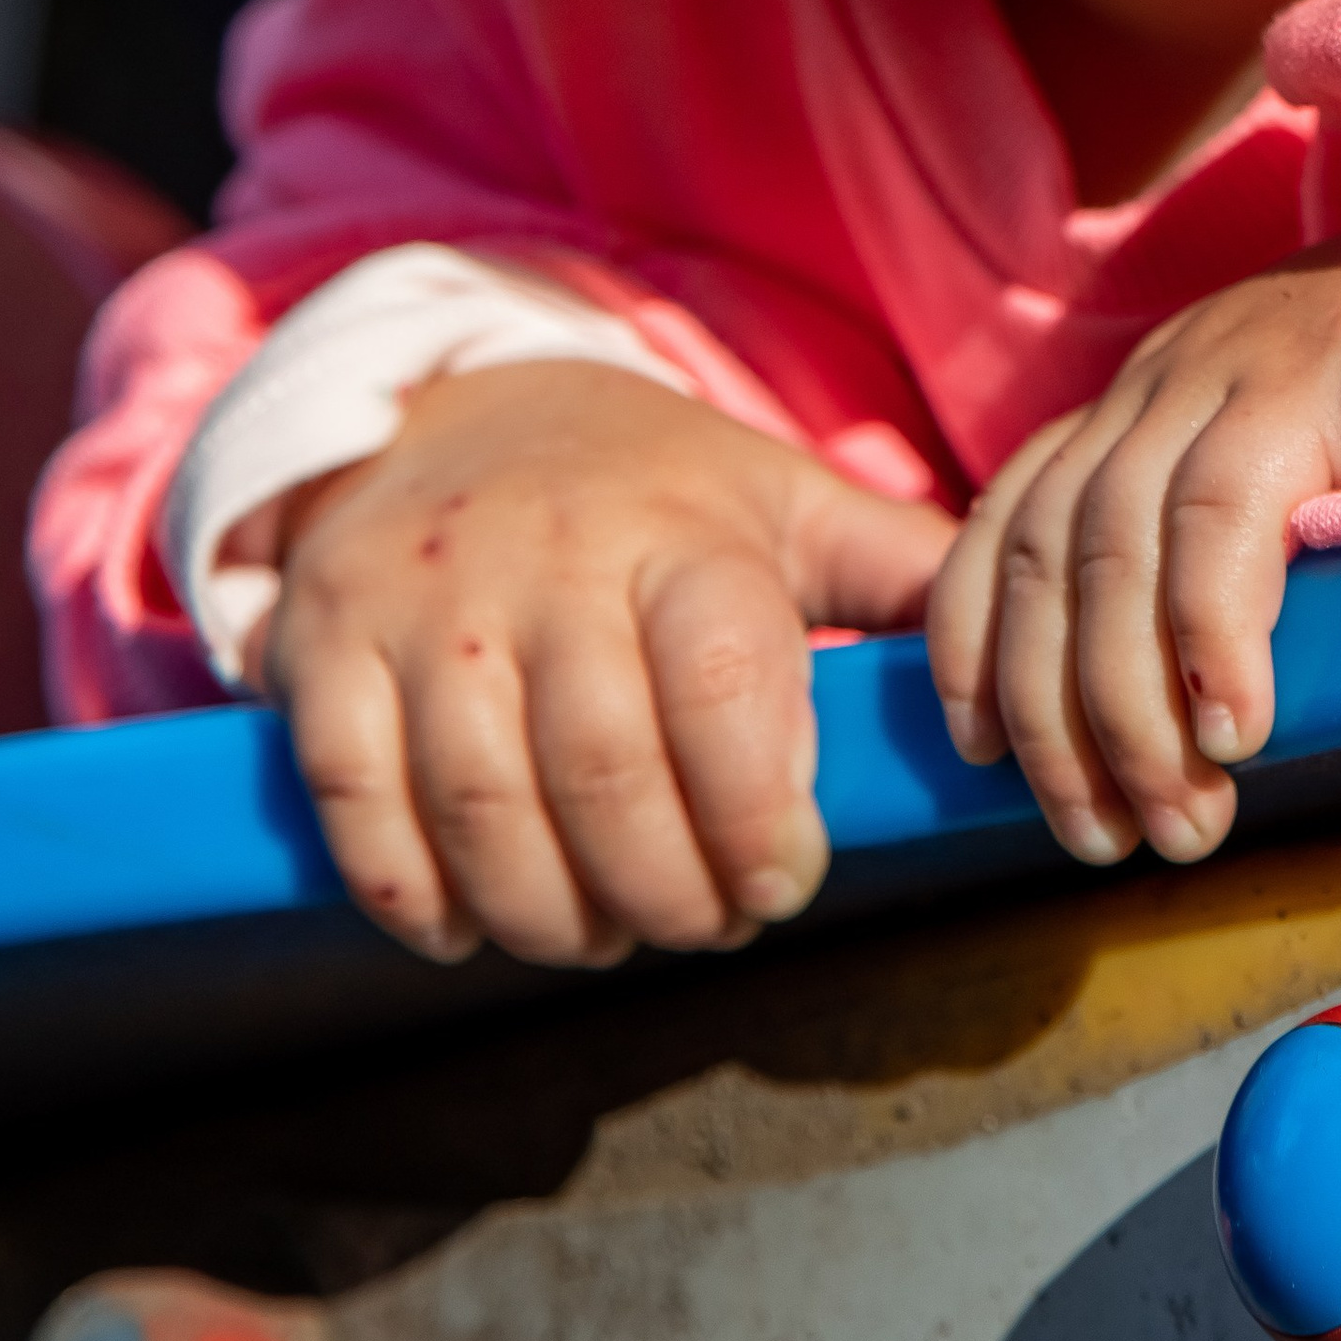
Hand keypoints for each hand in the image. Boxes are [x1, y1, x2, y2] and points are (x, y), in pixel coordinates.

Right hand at [255, 363, 953, 967]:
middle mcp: (546, 563)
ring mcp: (423, 607)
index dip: (761, 819)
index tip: (783, 880)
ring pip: (482, 808)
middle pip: (605, 775)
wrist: (443, 407)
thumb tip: (1019, 656)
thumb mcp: (777, 499)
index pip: (724, 690)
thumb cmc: (641, 486)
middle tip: (700, 924)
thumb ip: (895, 575)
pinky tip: (467, 927)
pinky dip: (410, 897)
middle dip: (667, 895)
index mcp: (678, 534)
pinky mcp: (321, 647)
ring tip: (600, 934)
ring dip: (550, 916)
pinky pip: (356, 803)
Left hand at [925, 206, 1340, 869]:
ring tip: (1179, 820)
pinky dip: (1210, 635)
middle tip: (1099, 841)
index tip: (976, 751)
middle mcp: (1156, 380)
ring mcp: (1220, 372)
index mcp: (1139, 400)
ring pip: (1114, 553)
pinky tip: (1236, 729)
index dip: (969, 639)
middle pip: (1050, 558)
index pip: (1007, 520)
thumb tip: (1173, 709)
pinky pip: (1218, 517)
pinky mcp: (1297, 382)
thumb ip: (1212, 537)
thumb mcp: (1284, 452)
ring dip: (1129, 712)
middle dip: (1054, 721)